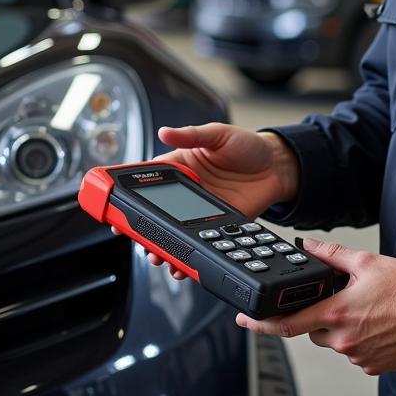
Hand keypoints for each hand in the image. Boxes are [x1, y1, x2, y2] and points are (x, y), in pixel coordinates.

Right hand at [129, 122, 299, 278]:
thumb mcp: (219, 134)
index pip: (150, 181)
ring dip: (161, 246)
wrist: (278, 167)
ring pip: (172, 233)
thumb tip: (165, 131)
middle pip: (156, 213)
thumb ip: (192, 136)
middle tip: (134, 238)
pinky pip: (197, 243)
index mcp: (182, 166)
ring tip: (156, 255)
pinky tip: (181, 263)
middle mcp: (187, 191)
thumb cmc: (248, 146)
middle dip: (141, 229)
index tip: (117, 207)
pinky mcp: (216, 225)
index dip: (131, 194)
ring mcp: (200, 211)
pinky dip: (187, 255)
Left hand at [236, 238, 395, 375]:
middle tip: (341, 300)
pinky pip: (353, 353)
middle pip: (312, 330)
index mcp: (336, 312)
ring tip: (367, 310)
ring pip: (334, 341)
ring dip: (340, 327)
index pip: (287, 323)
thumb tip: (307, 245)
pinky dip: (358, 339)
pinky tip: (376, 325)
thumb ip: (331, 254)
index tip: (244, 321)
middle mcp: (342, 338)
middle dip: (318, 315)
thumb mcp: (365, 263)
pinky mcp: (370, 366)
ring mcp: (356, 356)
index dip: (261, 323)